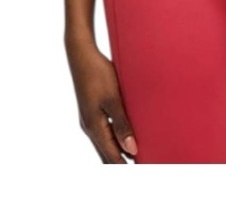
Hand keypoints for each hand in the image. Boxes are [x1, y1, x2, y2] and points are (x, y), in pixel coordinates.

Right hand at [65, 35, 138, 163]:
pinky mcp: (92, 110)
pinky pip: (104, 130)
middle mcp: (90, 126)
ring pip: (106, 142)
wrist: (81, 55)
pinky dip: (116, 136)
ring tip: (138, 152)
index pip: (112, 157)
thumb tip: (132, 150)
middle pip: (107, 153)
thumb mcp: (113, 99)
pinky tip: (126, 132)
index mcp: (95, 127)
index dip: (126, 166)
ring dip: (120, 148)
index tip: (142, 170)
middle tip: (144, 164)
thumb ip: (122, 124)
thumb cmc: (98, 74)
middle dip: (124, 160)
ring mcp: (90, 118)